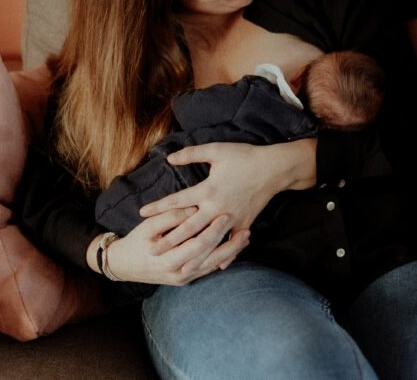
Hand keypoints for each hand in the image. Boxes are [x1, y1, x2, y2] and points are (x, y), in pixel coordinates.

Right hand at [101, 208, 249, 285]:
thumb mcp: (148, 227)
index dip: (213, 231)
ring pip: (212, 266)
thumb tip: (193, 207)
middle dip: (230, 245)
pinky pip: (207, 269)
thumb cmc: (135, 242)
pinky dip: (222, 259)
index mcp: (169, 260)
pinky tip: (234, 248)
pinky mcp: (186, 279)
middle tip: (247, 230)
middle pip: (211, 258)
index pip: (198, 245)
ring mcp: (183, 279)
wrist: (123, 266)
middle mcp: (179, 273)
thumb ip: (170, 217)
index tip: (226, 216)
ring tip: (246, 238)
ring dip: (231, 252)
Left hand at [139, 140, 308, 250]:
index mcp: (208, 190)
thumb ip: (192, 154)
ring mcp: (232, 218)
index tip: (142, 213)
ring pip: (209, 240)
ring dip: (192, 254)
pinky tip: (216, 266)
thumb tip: (170, 158)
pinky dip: (225, 255)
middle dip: (169, 240)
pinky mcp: (244, 222)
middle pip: (188, 228)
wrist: (274, 168)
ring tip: (178, 265)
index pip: (178, 201)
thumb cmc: (245, 157)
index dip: (158, 207)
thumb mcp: (217, 150)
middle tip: (152, 250)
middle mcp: (217, 207)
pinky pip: (233, 243)